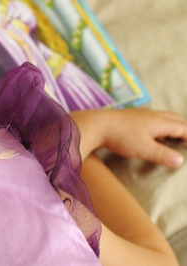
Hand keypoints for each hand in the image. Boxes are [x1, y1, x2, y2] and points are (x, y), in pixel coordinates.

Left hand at [71, 108, 186, 167]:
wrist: (96, 125)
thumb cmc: (121, 137)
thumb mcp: (144, 149)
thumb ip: (163, 155)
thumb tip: (180, 160)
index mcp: (159, 121)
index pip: (182, 127)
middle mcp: (152, 115)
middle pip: (174, 118)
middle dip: (184, 128)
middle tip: (186, 139)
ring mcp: (140, 114)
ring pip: (162, 117)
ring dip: (171, 125)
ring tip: (173, 136)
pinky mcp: (129, 116)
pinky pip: (151, 118)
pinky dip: (158, 124)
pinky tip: (151, 133)